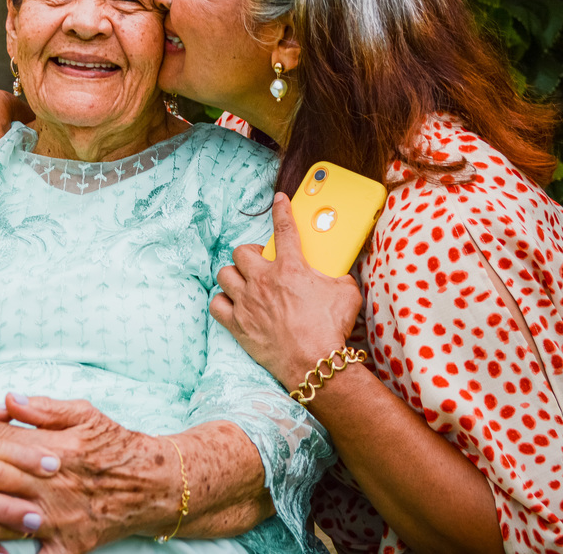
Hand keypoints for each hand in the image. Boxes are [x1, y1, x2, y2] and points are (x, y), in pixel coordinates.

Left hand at [0, 394, 176, 553]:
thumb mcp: (86, 414)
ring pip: (9, 522)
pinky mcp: (67, 545)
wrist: (154, 484)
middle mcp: (54, 484)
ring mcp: (60, 518)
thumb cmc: (117, 444)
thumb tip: (8, 399)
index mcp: (57, 448)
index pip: (5, 438)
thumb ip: (45, 409)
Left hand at [211, 192, 363, 389]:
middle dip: (250, 253)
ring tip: (245, 283)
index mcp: (291, 267)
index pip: (284, 228)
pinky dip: (222, 302)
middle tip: (262, 262)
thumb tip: (340, 274)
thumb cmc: (331, 328)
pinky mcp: (237, 324)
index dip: (282, 210)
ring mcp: (247, 302)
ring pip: (224, 275)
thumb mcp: (346, 293)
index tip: (279, 200)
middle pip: (241, 251)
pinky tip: (233, 305)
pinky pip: (216, 304)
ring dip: (234, 276)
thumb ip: (339, 277)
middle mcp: (263, 280)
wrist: (314, 362)